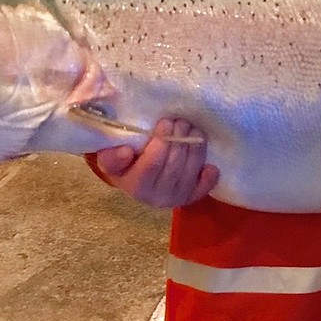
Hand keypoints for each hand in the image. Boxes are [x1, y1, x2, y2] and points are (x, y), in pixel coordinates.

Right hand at [92, 117, 217, 209]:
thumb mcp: (109, 159)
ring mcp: (175, 199)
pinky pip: (203, 188)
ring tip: (193, 129)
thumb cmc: (123, 164)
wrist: (134, 181)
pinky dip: (209, 176)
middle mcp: (156, 197)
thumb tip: (126, 151)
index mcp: (135, 186)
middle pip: (174, 166)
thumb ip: (111, 157)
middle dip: (179, 140)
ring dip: (195, 148)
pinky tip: (210, 164)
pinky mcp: (189, 198)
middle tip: (181, 120)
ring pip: (189, 172)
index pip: (151, 165)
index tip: (165, 122)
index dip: (161, 142)